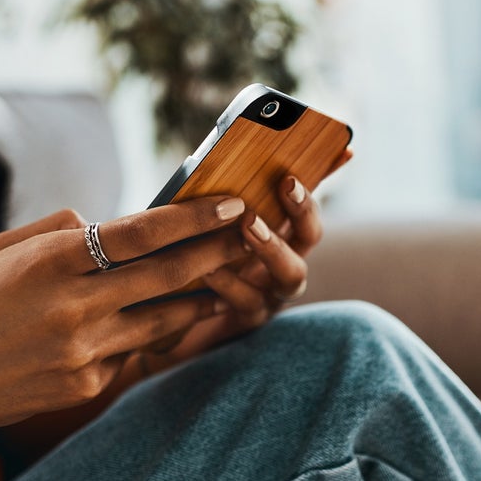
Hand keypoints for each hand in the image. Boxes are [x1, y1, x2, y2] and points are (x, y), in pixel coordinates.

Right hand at [0, 196, 249, 460]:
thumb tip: (107, 224)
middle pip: (168, 274)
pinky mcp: (88, 385)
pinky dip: (153, 332)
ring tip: (229, 278)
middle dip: (218, 251)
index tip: (231, 204)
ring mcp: (84, 352)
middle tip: (252, 235)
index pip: (141, 233)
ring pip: (165, 317)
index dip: (193, 217)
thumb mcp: (1, 249)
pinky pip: (135, 351)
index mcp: (51, 262)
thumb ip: (59, 230)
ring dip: (202, 295)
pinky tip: (167, 319)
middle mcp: (75, 307)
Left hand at [140, 148, 352, 370]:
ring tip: (249, 224)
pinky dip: (231, 284)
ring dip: (274, 246)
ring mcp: (271, 294)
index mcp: (280, 234)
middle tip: (286, 184)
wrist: (167, 315)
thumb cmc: (191, 256)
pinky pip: (249, 302)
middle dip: (302, 209)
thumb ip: (225, 195)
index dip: (312, 184)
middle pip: (310, 236)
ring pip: (291, 274)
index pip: (306, 204)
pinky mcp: (248, 320)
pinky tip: (209, 269)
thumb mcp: (208, 221)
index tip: (310, 163)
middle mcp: (284, 263)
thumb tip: (229, 159)